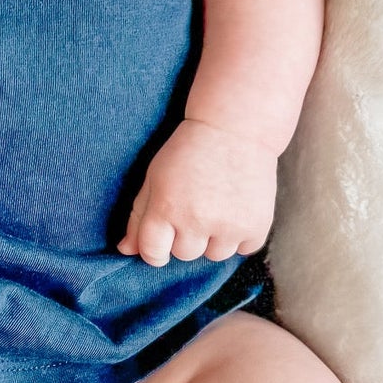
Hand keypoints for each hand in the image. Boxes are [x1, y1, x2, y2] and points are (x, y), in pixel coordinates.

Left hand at [116, 119, 277, 267]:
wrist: (237, 128)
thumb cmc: (190, 150)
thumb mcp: (155, 176)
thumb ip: (138, 215)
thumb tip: (125, 250)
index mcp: (166, 207)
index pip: (153, 253)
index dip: (155, 250)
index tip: (163, 241)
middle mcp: (196, 221)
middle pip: (184, 255)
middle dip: (187, 237)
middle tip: (196, 206)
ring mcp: (228, 226)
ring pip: (214, 255)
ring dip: (214, 239)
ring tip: (219, 206)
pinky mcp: (256, 226)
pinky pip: (243, 249)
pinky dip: (241, 236)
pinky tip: (237, 209)